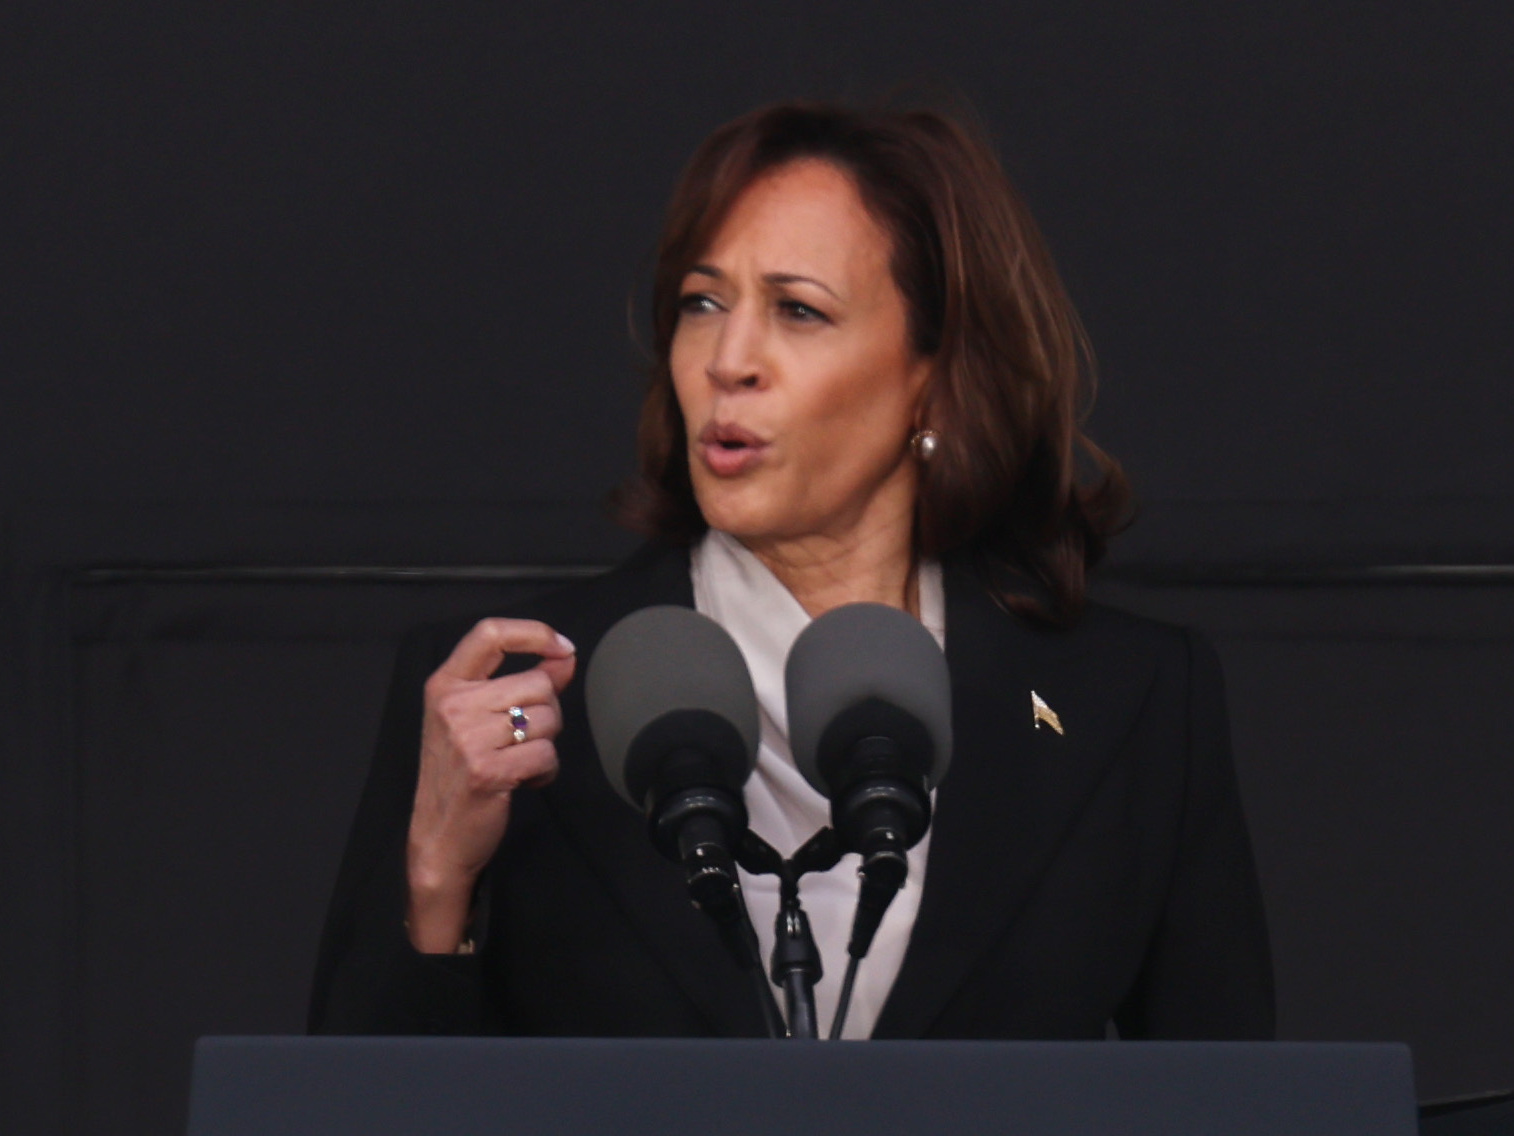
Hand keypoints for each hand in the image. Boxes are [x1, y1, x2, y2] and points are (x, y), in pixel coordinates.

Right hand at [405, 618, 576, 951]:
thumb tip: (564, 656)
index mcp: (445, 685)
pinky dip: (545, 771)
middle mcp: (452, 706)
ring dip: (546, 745)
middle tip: (523, 740)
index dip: (534, 632)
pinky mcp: (487, 771)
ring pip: (548, 718)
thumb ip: (522, 683)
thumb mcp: (478, 720)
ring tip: (518, 762)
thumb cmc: (461, 775)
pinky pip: (546, 754)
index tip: (561, 647)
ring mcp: (467, 738)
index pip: (489, 633)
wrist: (438, 838)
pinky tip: (523, 781)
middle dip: (547, 713)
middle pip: (537, 683)